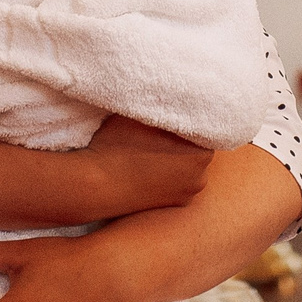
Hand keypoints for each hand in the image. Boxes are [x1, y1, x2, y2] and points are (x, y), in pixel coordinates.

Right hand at [80, 115, 211, 216]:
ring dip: (175, 156)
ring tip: (150, 148)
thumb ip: (167, 105)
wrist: (94, 187)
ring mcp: (187, 196)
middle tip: (161, 127)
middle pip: (198, 147)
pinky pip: (176, 181)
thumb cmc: (117, 148)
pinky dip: (167, 173)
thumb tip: (178, 95)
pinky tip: (148, 166)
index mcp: (201, 155)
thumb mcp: (143, 114)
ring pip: (186, 165)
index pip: (207, 128)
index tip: (174, 110)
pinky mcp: (172, 206)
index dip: (190, 117)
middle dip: (184, 137)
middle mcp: (201, 179)